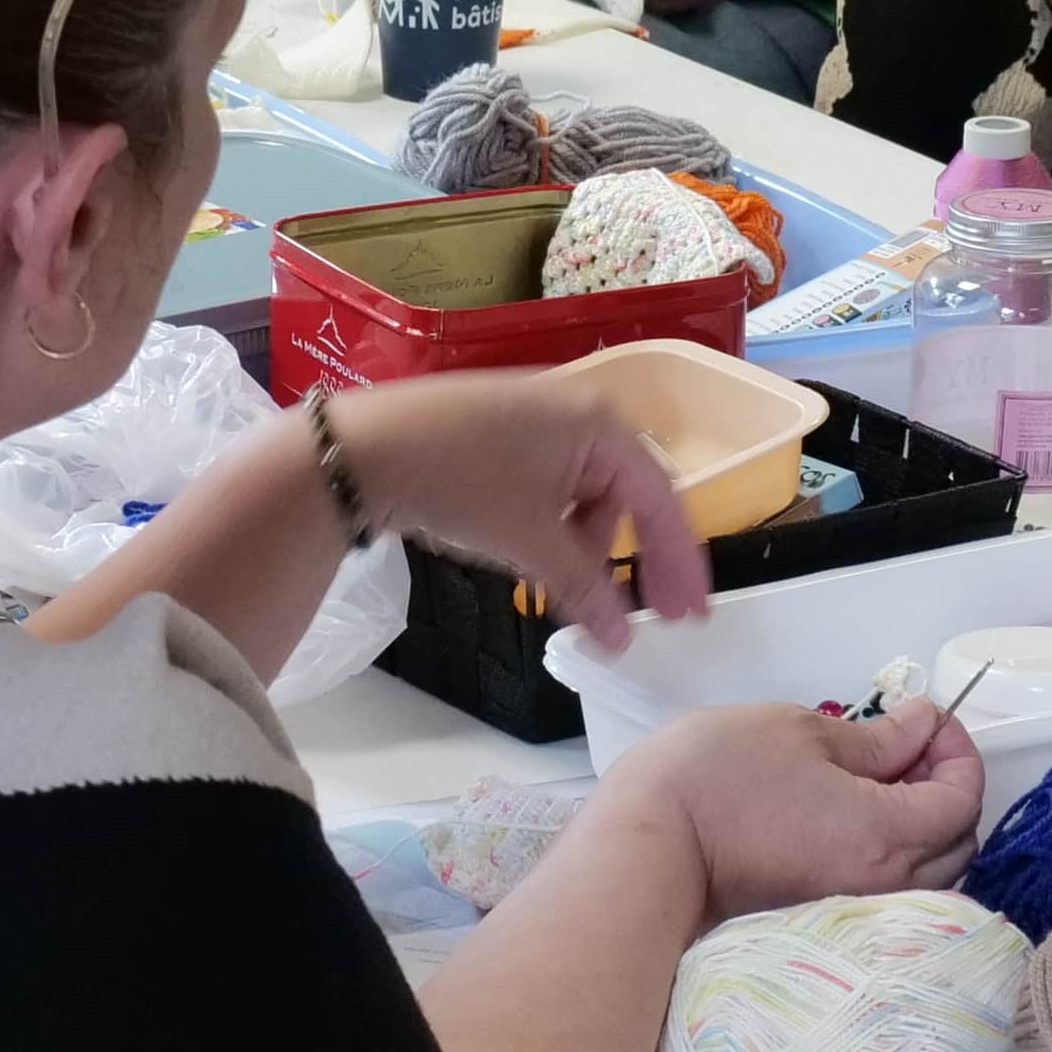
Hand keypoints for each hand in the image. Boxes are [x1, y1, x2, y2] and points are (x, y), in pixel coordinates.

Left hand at [321, 367, 720, 649]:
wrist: (361, 447)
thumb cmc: (460, 481)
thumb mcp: (530, 541)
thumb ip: (586, 589)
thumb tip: (620, 640)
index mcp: (602, 424)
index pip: (662, 500)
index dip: (679, 562)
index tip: (690, 615)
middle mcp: (579, 411)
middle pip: (627, 498)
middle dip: (632, 561)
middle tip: (645, 618)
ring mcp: (538, 419)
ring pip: (585, 497)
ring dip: (585, 550)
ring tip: (566, 593)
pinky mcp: (502, 435)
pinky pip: (551, 488)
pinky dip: (553, 530)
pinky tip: (535, 563)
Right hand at [631, 697, 987, 911]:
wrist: (646, 845)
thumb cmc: (715, 777)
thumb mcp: (800, 731)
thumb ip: (876, 738)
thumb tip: (921, 729)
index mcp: (886, 833)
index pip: (964, 797)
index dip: (958, 749)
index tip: (926, 719)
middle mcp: (884, 884)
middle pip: (958, 842)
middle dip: (948, 786)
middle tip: (910, 745)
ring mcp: (853, 908)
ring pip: (928, 874)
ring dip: (924, 824)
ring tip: (882, 779)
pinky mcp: (823, 916)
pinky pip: (890, 890)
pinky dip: (895, 852)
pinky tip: (856, 815)